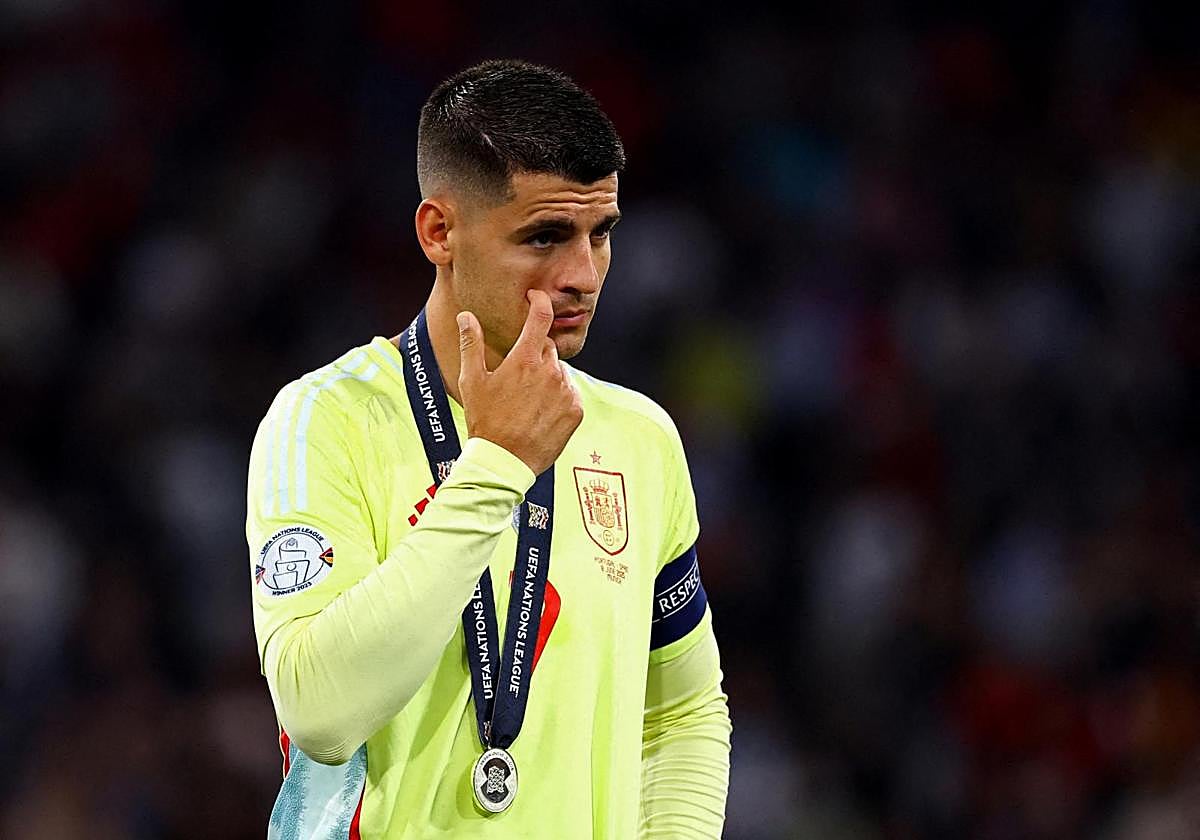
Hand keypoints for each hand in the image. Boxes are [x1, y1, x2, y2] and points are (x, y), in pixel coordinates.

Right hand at [457, 290, 582, 474]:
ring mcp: (566, 391)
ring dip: (547, 378)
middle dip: (534, 355)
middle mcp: (550, 371)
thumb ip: (471, 344)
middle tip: (516, 380)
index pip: (540, 316)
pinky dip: (559, 398)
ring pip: (559, 372)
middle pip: (547, 348)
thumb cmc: (484, 421)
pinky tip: (540, 414)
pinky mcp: (576, 410)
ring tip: (526, 403)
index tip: (536, 298)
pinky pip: (570, 393)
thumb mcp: (472, 382)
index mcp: (525, 360)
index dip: (540, 301)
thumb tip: (467, 316)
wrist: (505, 462)